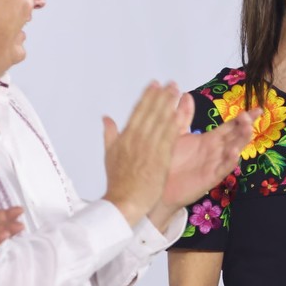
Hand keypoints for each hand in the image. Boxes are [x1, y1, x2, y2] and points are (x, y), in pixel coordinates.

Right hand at [102, 82, 182, 226]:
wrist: (124, 201)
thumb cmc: (118, 181)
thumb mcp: (109, 155)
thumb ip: (109, 134)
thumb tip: (106, 118)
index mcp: (125, 137)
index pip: (138, 111)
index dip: (147, 96)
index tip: (154, 84)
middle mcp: (136, 139)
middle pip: (151, 112)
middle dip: (161, 96)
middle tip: (170, 83)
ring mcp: (149, 148)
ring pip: (160, 121)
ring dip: (169, 105)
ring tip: (176, 91)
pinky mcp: (160, 158)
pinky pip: (169, 137)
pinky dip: (174, 124)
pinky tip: (180, 113)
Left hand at [159, 95, 259, 210]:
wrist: (158, 186)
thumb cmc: (170, 160)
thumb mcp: (176, 133)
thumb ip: (184, 115)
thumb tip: (186, 94)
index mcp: (211, 139)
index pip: (231, 125)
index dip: (245, 117)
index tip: (258, 109)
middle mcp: (216, 150)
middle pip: (235, 136)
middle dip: (244, 126)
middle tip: (248, 116)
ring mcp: (215, 164)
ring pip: (233, 150)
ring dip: (241, 140)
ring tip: (247, 129)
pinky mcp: (210, 178)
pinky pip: (223, 168)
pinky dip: (230, 160)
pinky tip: (234, 151)